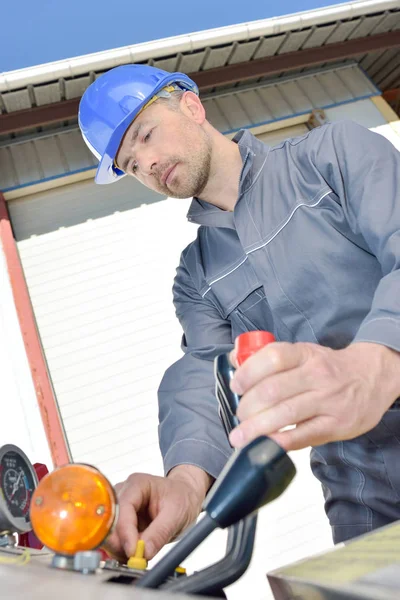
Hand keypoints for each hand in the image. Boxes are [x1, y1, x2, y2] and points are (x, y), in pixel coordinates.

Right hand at [102, 465, 212, 561]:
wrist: (185, 498)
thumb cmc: (182, 498)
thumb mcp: (176, 515)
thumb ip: (160, 533)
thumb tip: (144, 552)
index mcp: (137, 484)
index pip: (122, 509)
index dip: (125, 533)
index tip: (133, 552)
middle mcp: (124, 493)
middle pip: (110, 521)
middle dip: (121, 543)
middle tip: (136, 558)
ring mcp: (120, 507)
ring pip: (110, 533)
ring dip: (122, 549)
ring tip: (141, 555)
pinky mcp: (121, 522)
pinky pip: (115, 540)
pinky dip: (124, 550)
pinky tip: (137, 552)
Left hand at [228, 341, 399, 450]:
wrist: (372, 377)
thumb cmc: (328, 367)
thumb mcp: (303, 352)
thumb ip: (270, 357)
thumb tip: (235, 359)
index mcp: (305, 354)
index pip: (272, 358)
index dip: (248, 373)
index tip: (235, 386)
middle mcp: (317, 375)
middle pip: (273, 390)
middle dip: (247, 406)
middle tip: (239, 415)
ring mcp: (328, 401)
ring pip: (285, 414)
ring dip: (256, 428)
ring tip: (239, 437)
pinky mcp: (336, 425)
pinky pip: (304, 436)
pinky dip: (280, 442)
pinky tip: (264, 445)